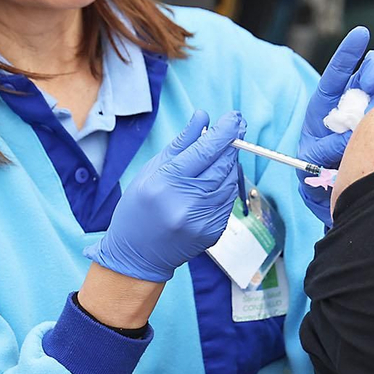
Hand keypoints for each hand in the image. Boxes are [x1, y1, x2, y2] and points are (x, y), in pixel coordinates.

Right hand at [85, 110, 244, 282]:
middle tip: (236, 128)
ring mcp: (202, 221)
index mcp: (166, 183)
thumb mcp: (151, 170)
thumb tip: (203, 117)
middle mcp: (186, 203)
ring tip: (218, 157)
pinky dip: (226, 187)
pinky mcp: (213, 232)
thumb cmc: (139, 209)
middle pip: (222, 165)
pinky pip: (228, 201)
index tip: (235, 118)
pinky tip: (213, 183)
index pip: (204, 150)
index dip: (224, 131)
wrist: (137, 255)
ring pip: (230, 182)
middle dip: (231, 144)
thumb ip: (181, 144)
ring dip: (229, 165)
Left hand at [298, 27, 373, 225]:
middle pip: (369, 72)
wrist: (335, 193)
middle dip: (372, 70)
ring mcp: (373, 114)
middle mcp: (352, 103)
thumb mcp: (312, 160)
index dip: (348, 53)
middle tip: (372, 80)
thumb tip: (353, 135)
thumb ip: (327, 148)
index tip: (362, 34)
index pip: (337, 73)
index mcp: (325, 105)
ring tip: (368, 128)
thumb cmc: (317, 172)